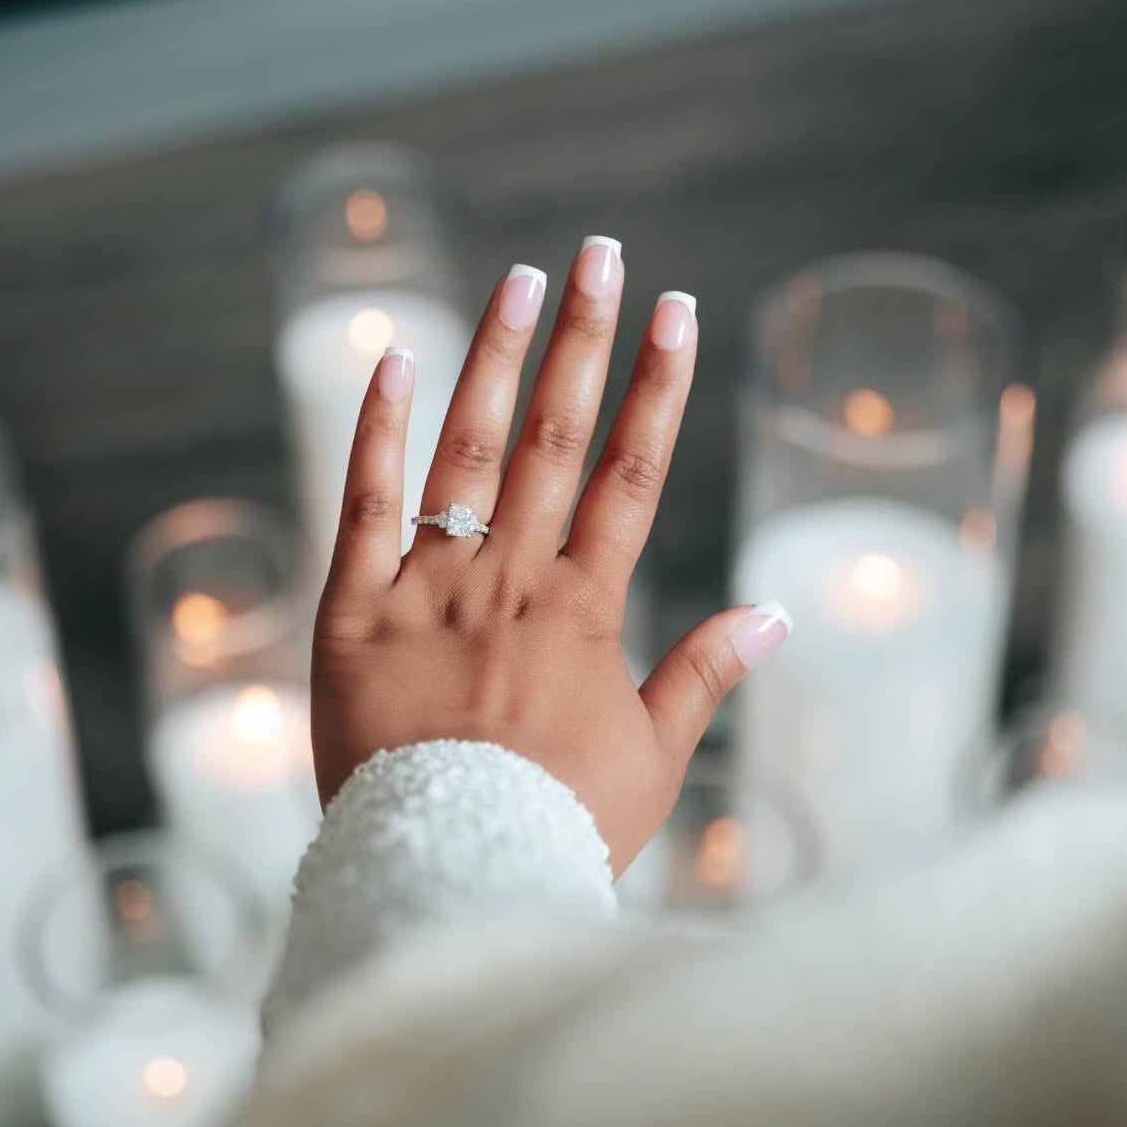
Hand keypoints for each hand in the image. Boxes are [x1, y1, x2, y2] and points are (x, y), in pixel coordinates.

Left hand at [311, 237, 790, 872]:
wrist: (448, 874)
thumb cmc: (560, 826)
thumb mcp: (653, 760)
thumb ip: (705, 676)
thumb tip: (774, 615)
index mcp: (584, 611)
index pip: (631, 473)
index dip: (658, 386)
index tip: (679, 310)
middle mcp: (510, 580)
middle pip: (553, 437)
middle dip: (583, 339)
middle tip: (600, 252)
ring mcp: (428, 590)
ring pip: (466, 452)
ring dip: (493, 358)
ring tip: (519, 279)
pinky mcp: (352, 615)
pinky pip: (363, 507)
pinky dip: (378, 434)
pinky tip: (395, 361)